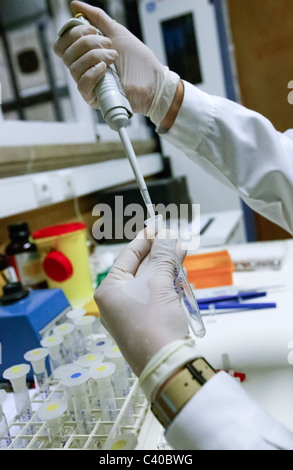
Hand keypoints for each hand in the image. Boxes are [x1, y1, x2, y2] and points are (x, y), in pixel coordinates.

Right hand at [53, 1, 179, 124]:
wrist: (153, 82)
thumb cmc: (139, 61)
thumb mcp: (116, 32)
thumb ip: (96, 18)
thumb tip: (74, 5)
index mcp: (84, 55)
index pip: (61, 45)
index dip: (72, 33)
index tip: (91, 29)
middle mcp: (83, 70)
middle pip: (65, 53)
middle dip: (87, 42)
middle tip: (108, 44)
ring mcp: (88, 85)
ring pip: (73, 67)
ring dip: (95, 56)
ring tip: (114, 57)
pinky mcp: (94, 98)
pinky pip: (82, 83)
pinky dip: (93, 72)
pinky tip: (105, 69)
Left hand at [94, 229, 188, 376]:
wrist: (166, 362)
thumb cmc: (154, 322)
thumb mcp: (159, 283)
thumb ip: (163, 256)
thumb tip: (167, 236)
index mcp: (110, 289)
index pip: (128, 255)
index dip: (146, 238)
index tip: (159, 225)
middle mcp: (116, 300)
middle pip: (140, 268)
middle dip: (160, 253)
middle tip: (176, 239)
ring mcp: (129, 312)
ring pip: (150, 282)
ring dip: (166, 268)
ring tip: (182, 253)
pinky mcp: (145, 321)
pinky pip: (155, 296)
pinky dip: (167, 285)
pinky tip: (180, 276)